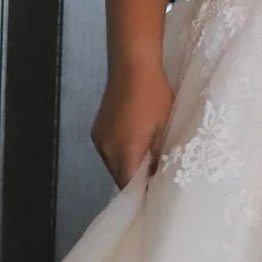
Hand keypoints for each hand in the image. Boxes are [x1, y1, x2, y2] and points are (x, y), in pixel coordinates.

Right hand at [92, 60, 173, 188]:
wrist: (132, 66)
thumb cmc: (154, 96)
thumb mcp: (165, 128)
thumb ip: (159, 156)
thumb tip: (157, 175)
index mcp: (125, 152)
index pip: (129, 186)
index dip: (141, 193)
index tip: (154, 195)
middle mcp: (107, 149)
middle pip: (119, 177)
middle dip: (134, 182)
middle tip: (153, 181)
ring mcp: (99, 138)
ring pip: (112, 164)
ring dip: (126, 168)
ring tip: (145, 163)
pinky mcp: (97, 129)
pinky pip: (107, 151)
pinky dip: (119, 155)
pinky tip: (133, 147)